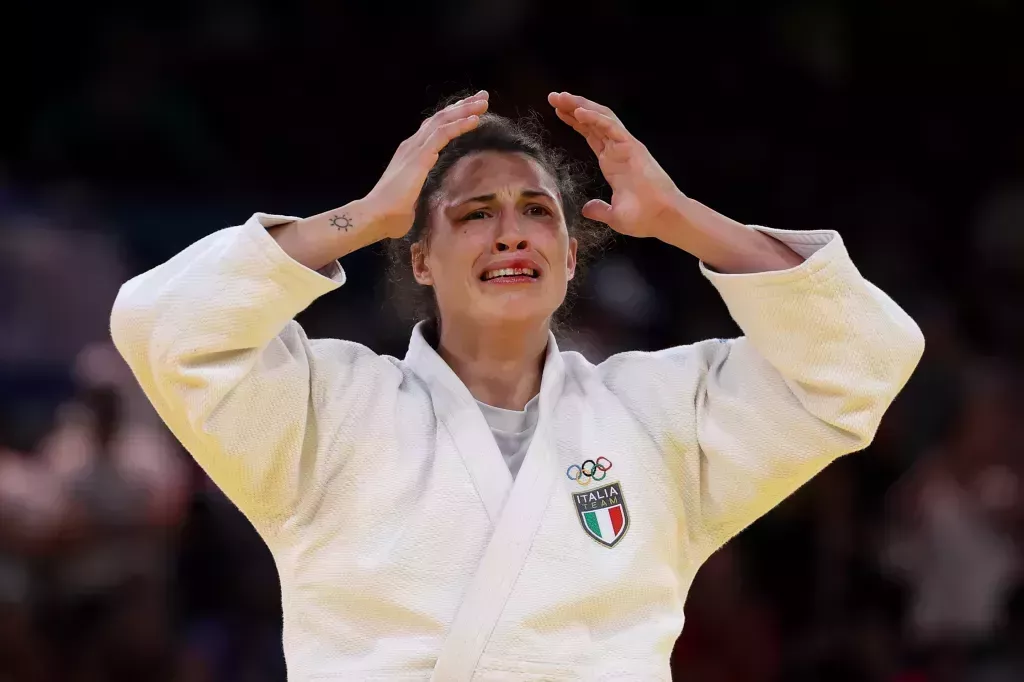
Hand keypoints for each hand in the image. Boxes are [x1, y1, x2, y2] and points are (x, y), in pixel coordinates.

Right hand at [364, 91, 488, 238]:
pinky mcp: (419, 156)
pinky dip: (459, 124)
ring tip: (484, 101)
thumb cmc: (392, 215)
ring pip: (443, 120)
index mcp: (411, 154)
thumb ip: (421, 193)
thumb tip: (428, 202)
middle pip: (440, 118)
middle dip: (462, 105)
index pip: (434, 128)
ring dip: (465, 109)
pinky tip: (475, 119)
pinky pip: (443, 134)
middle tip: (482, 96)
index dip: (453, 117)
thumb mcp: (413, 199)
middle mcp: (412, 146)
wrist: (376, 217)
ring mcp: (414, 149)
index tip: (473, 111)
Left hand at [548, 92, 681, 238]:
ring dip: (581, 106)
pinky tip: (579, 112)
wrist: (663, 218)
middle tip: (554, 97)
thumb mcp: (614, 216)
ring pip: (601, 118)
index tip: (559, 112)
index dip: (576, 122)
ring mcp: (626, 146)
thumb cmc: (644, 217)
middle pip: (594, 121)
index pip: (592, 134)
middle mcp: (619, 149)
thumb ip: (599, 210)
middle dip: (573, 107)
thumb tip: (587, 209)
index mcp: (613, 161)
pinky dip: (595, 118)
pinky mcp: (632, 148)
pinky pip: (611, 127)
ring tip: (561, 98)